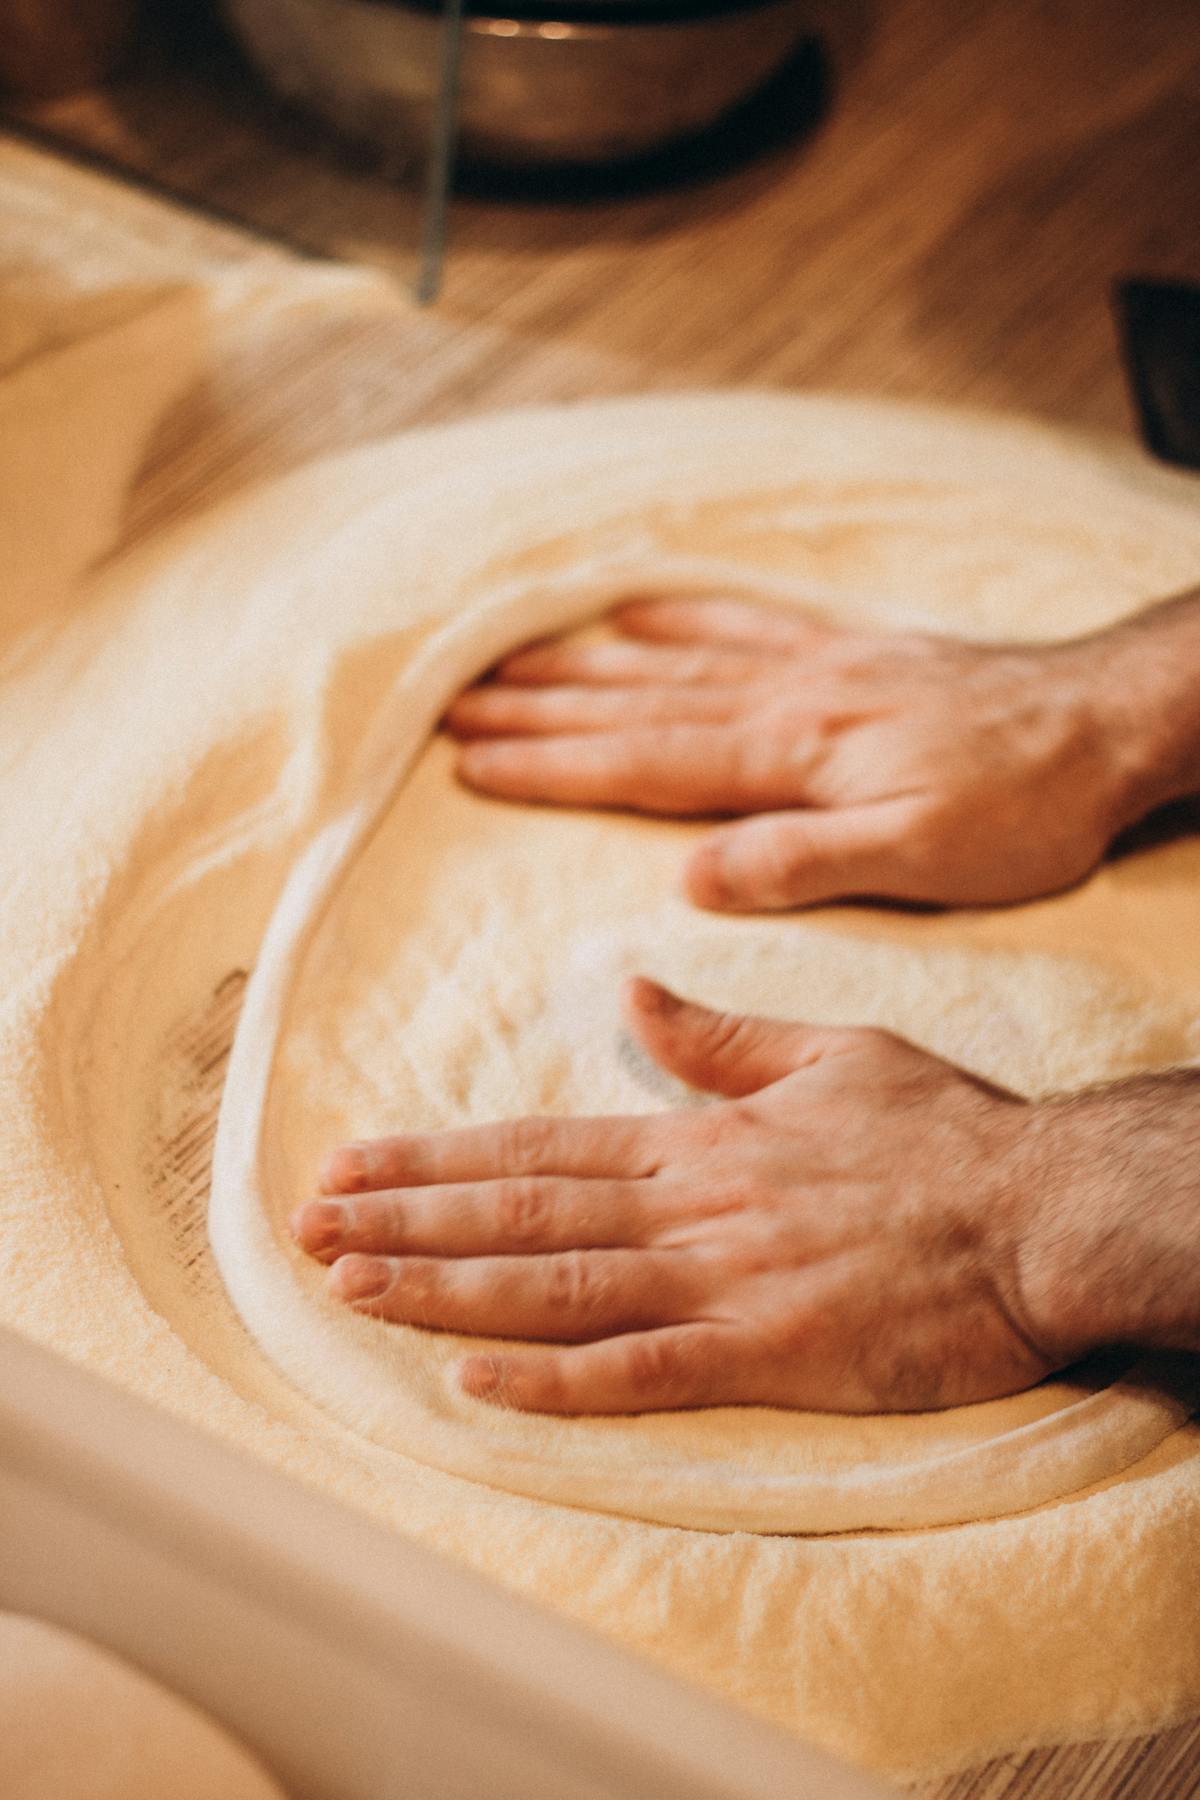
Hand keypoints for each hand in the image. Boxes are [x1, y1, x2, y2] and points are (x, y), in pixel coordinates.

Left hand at [293, 979, 1059, 1415]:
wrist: (1044, 1211)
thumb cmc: (946, 1135)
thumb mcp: (832, 1051)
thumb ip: (723, 1037)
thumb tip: (635, 997)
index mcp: (701, 1137)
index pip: (540, 1146)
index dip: (437, 1156)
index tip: (353, 1158)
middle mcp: (691, 1205)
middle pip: (522, 1213)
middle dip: (405, 1219)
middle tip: (304, 1224)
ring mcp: (725, 1281)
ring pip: (556, 1287)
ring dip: (443, 1289)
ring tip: (346, 1287)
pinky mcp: (770, 1353)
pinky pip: (643, 1372)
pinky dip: (553, 1379)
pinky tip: (471, 1382)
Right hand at [443, 593, 1182, 910]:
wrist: (1102, 720)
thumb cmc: (1018, 807)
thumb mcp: (919, 859)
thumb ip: (800, 864)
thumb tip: (691, 881)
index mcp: (787, 754)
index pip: (644, 762)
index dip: (552, 766)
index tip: (472, 762)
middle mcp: (783, 697)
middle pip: (636, 702)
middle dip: (540, 708)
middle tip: (455, 705)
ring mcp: (812, 666)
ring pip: (673, 659)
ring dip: (586, 663)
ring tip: (511, 657)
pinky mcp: (846, 654)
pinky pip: (743, 623)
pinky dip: (681, 614)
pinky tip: (640, 609)